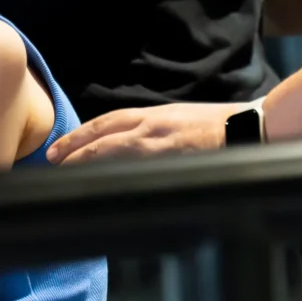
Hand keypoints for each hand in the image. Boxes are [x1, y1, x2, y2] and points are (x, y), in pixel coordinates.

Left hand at [47, 102, 238, 165]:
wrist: (250, 128)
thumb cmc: (222, 126)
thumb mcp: (182, 121)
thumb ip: (158, 131)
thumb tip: (139, 146)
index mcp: (155, 115)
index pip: (109, 122)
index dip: (83, 133)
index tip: (63, 145)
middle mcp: (152, 125)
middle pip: (103, 133)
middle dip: (74, 145)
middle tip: (51, 158)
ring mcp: (160, 143)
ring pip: (112, 148)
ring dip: (86, 158)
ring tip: (64, 170)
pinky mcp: (171, 160)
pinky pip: (134, 168)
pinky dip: (113, 174)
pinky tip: (99, 185)